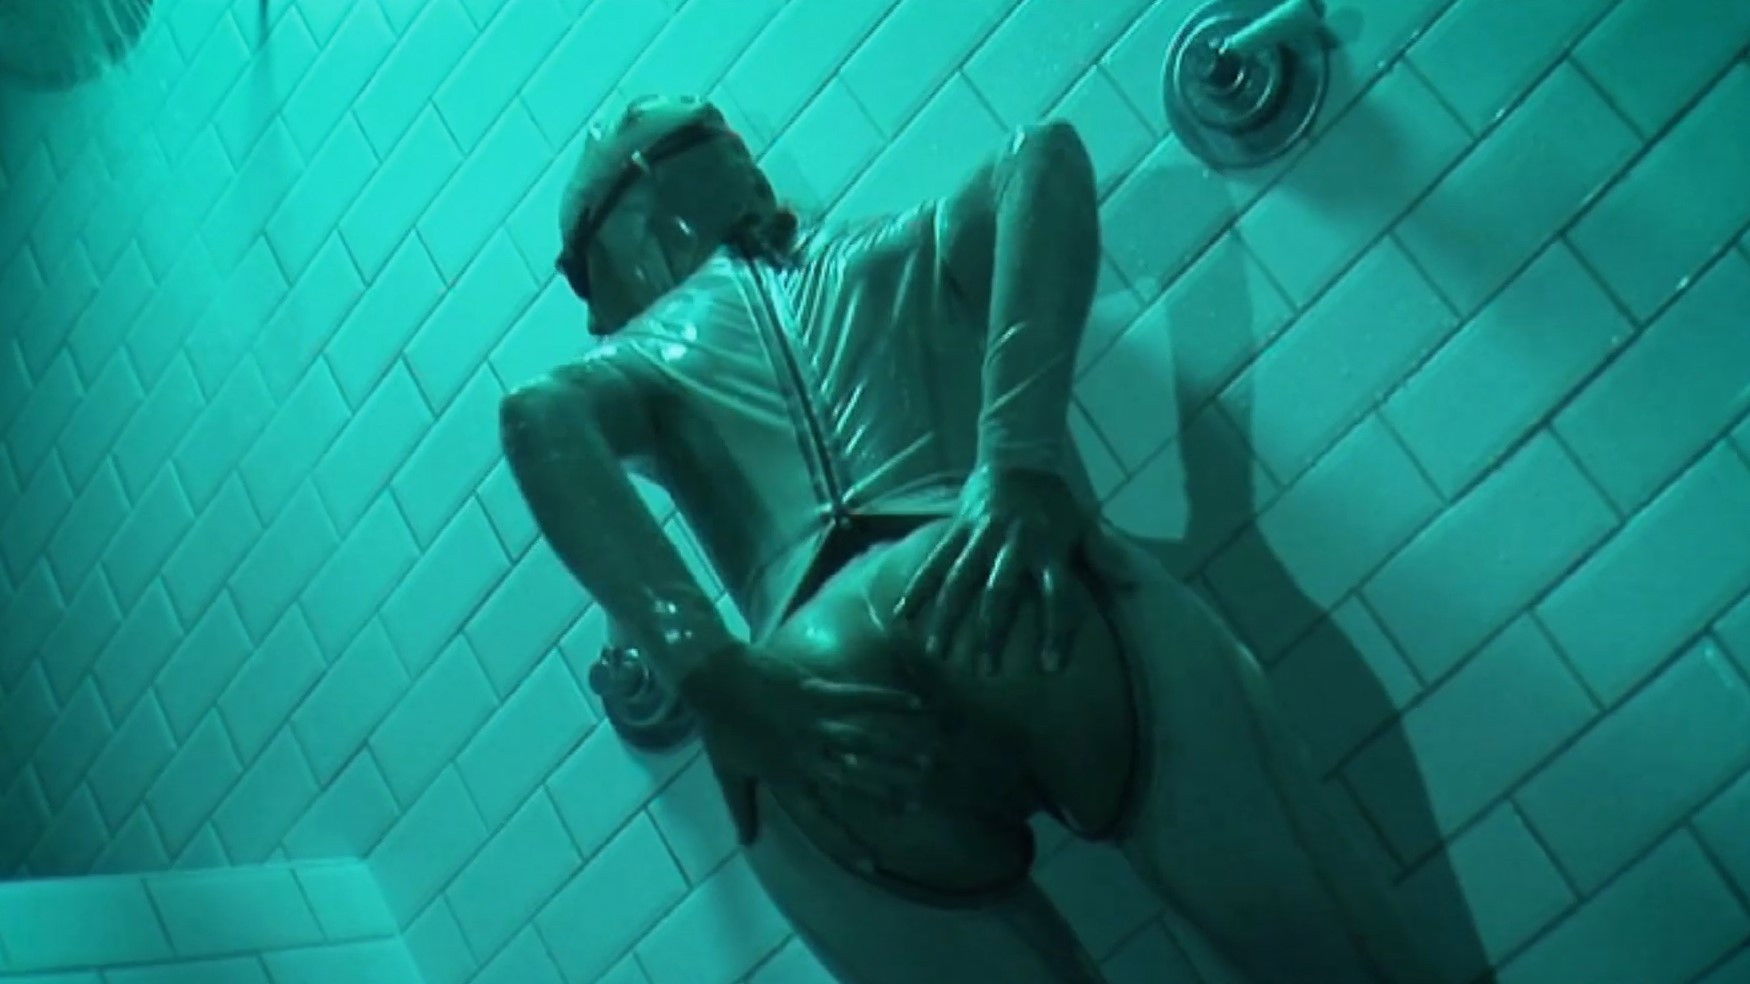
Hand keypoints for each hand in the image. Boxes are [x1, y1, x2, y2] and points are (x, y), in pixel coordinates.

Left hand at [680, 641, 937, 843]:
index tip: (872, 863)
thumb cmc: (720, 727)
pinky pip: (859, 697)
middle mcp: (804, 755)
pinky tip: (915, 703)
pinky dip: (887, 699)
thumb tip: (746, 842)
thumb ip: (741, 809)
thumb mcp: (728, 773)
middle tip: (916, 805)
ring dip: (896, 750)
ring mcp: (813, 722)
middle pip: (853, 780)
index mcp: (784, 778)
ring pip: (862, 741)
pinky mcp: (817, 691)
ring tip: (926, 759)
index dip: (845, 842)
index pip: (819, 820)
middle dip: (886, 793)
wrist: (714, 679)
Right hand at [893, 465, 1094, 675]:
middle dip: (991, 633)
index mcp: (1049, 547)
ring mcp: (980, 536)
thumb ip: (1104, 555)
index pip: (1056, 595)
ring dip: (947, 619)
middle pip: (1000, 593)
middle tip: (986, 672)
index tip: (1050, 669)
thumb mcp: (1085, 523)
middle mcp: (1014, 543)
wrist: (1017, 456)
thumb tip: (1134, 584)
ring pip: (960, 581)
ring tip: (936, 653)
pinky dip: (918, 587)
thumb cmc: (1056, 501)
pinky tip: (902, 616)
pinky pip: (935, 561)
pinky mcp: (956, 529)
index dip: (1055, 631)